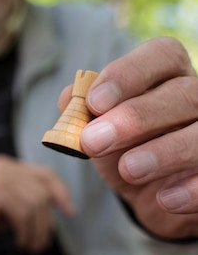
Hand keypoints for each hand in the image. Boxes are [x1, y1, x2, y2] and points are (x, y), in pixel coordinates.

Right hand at [0, 154, 74, 253]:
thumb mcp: (10, 206)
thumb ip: (30, 200)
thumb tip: (61, 207)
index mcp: (8, 165)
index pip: (44, 174)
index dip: (61, 192)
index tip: (70, 213)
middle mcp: (5, 166)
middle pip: (42, 193)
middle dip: (46, 222)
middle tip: (41, 245)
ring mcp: (0, 175)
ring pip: (35, 204)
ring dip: (37, 231)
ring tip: (31, 247)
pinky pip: (24, 213)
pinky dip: (26, 232)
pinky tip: (21, 243)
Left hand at [61, 37, 197, 238]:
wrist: (152, 195)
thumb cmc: (124, 148)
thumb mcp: (98, 129)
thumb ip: (81, 111)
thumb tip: (69, 98)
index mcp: (169, 75)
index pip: (161, 56)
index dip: (128, 74)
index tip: (94, 102)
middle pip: (183, 94)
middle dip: (136, 118)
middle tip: (93, 141)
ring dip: (164, 152)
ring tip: (128, 169)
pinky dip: (191, 189)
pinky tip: (164, 199)